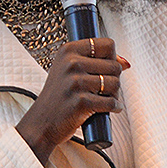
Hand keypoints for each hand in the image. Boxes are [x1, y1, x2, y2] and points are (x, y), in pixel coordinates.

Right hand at [16, 37, 127, 163]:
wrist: (41, 123)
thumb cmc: (58, 97)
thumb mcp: (69, 71)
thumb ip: (95, 61)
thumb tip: (125, 62)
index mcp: (68, 51)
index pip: (108, 44)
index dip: (112, 58)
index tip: (106, 69)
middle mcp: (71, 63)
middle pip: (115, 66)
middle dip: (114, 80)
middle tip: (103, 90)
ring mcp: (76, 82)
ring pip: (115, 84)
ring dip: (115, 94)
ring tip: (103, 99)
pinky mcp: (82, 102)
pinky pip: (111, 102)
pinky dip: (114, 107)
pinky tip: (108, 109)